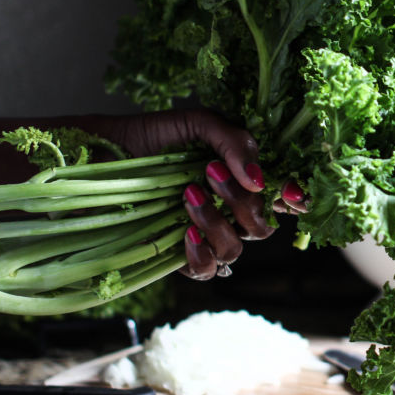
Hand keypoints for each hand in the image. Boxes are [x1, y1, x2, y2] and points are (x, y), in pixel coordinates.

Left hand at [90, 109, 307, 279]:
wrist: (100, 152)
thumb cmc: (150, 135)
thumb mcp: (198, 123)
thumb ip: (236, 142)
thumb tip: (258, 181)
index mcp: (242, 179)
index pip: (283, 196)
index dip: (294, 199)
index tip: (290, 193)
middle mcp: (229, 210)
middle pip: (263, 225)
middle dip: (243, 202)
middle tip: (210, 171)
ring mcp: (205, 235)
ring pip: (236, 248)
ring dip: (217, 222)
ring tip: (188, 195)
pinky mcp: (178, 256)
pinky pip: (208, 271)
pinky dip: (201, 254)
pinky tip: (184, 232)